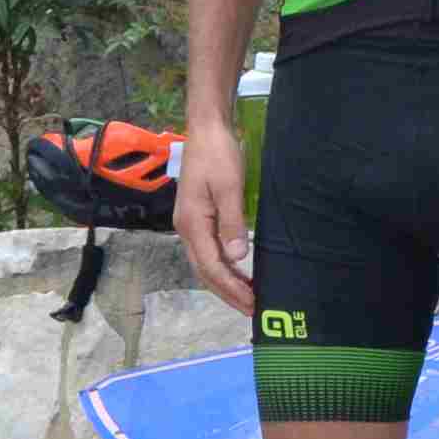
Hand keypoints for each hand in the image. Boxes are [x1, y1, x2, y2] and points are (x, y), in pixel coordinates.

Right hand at [172, 119, 256, 312]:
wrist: (206, 129)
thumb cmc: (218, 154)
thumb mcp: (229, 187)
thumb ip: (231, 223)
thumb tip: (238, 257)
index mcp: (192, 224)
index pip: (212, 267)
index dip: (232, 288)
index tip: (252, 303)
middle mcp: (187, 228)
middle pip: (205, 271)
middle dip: (227, 293)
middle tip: (251, 310)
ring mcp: (190, 223)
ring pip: (206, 262)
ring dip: (225, 282)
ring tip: (247, 297)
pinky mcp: (198, 216)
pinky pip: (209, 250)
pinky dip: (224, 266)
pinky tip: (237, 270)